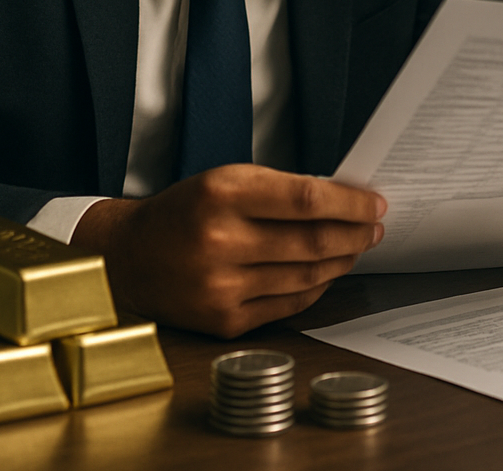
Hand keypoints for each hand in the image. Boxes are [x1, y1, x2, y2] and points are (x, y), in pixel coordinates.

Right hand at [71, 165, 385, 337]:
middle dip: (355, 234)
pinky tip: (326, 272)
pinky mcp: (224, 320)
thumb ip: (279, 190)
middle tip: (374, 228)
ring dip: (341, 261)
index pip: (306, 199)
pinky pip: (289, 305)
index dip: (349, 202)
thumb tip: (344, 201)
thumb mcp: (225, 181)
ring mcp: (221, 286)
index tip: (374, 203)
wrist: (128, 258)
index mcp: (221, 194)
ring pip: (307, 276)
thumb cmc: (184, 213)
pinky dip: (316, 287)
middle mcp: (219, 241)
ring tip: (355, 247)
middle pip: (312, 241)